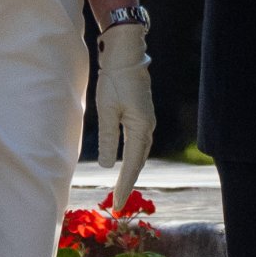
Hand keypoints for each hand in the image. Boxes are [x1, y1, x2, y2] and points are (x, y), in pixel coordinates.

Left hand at [96, 23, 155, 210]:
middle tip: (119, 201)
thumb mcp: (107, 111)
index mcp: (141, 128)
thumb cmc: (115, 81)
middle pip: (140, 161)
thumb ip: (108, 139)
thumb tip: (107, 165)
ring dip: (132, 169)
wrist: (126, 54)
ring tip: (122, 186)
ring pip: (140, 152)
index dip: (124, 185)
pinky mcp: (142, 113)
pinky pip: (139, 142)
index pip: (133, 165)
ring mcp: (147, 119)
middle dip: (129, 181)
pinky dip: (133, 155)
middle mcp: (148, 126)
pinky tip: (126, 159)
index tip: (117, 203)